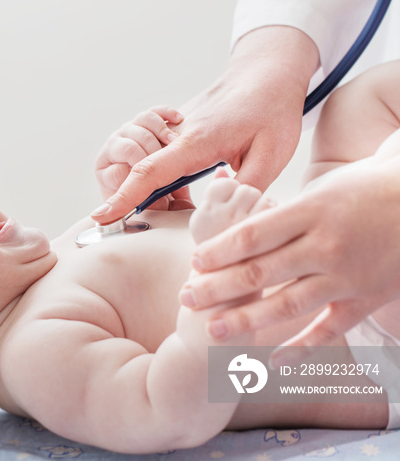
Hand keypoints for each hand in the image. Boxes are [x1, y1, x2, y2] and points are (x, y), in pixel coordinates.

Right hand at [91, 26, 318, 223]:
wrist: (265, 73)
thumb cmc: (272, 109)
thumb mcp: (272, 154)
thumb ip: (246, 189)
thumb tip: (225, 218)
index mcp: (196, 142)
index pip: (149, 171)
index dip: (123, 197)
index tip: (100, 215)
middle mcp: (177, 135)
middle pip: (137, 169)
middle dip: (133, 197)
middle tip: (159, 213)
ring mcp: (174, 132)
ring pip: (144, 163)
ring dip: (149, 184)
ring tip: (178, 197)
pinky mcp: (177, 132)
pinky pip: (156, 155)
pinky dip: (159, 173)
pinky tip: (185, 180)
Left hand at [181, 156, 399, 366]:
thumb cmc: (361, 190)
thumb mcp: (318, 191)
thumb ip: (278, 215)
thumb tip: (233, 223)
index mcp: (309, 212)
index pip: (251, 237)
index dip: (217, 252)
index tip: (193, 263)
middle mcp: (325, 246)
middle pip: (259, 272)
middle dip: (217, 288)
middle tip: (186, 298)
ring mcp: (347, 276)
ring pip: (287, 305)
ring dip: (246, 321)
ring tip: (213, 330)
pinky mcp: (366, 298)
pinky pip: (329, 328)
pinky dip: (301, 347)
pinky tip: (272, 360)